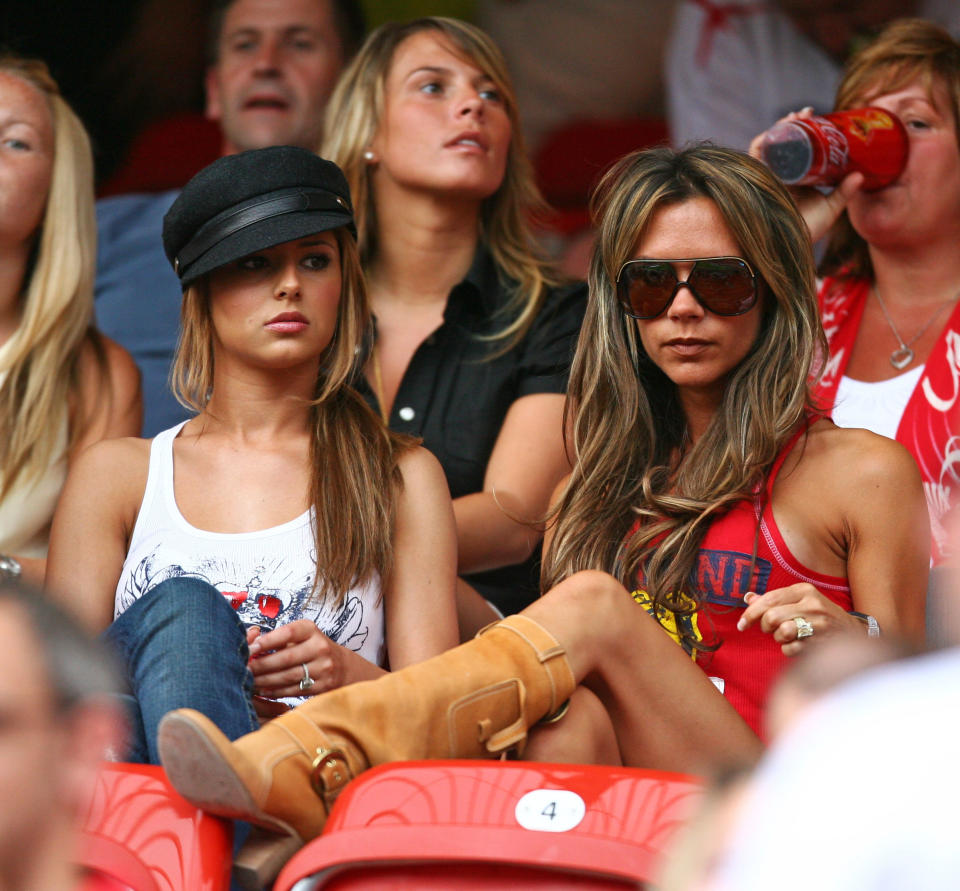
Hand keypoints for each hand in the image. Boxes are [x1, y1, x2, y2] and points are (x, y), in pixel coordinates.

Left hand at [247, 620, 345, 696]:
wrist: (343, 666)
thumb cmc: (313, 649)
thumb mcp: (302, 636)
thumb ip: (279, 640)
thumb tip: (250, 646)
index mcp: (311, 630)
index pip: (288, 633)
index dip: (267, 641)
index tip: (250, 648)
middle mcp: (320, 647)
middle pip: (286, 658)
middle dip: (262, 665)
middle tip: (244, 669)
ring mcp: (323, 668)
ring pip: (288, 676)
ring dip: (266, 680)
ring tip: (250, 681)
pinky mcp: (323, 685)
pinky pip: (294, 690)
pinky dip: (276, 691)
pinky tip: (264, 690)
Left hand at [737, 583, 860, 656]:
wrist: (853, 632)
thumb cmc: (818, 614)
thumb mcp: (798, 600)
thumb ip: (773, 599)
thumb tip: (747, 598)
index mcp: (804, 590)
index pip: (768, 599)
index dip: (750, 613)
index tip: (741, 625)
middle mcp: (812, 604)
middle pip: (771, 617)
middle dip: (764, 626)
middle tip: (769, 629)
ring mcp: (819, 624)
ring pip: (781, 633)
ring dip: (778, 638)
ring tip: (786, 636)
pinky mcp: (821, 643)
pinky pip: (790, 649)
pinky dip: (788, 650)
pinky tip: (797, 645)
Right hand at [749, 108, 864, 242]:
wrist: (787, 247)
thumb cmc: (805, 232)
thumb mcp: (830, 209)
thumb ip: (844, 193)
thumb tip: (860, 175)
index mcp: (794, 179)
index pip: (798, 149)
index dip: (805, 132)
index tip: (818, 118)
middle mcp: (779, 175)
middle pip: (783, 143)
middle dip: (792, 124)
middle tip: (807, 113)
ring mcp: (767, 177)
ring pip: (770, 145)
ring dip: (780, 128)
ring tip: (794, 117)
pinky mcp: (757, 180)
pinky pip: (754, 156)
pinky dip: (763, 141)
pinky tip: (777, 131)